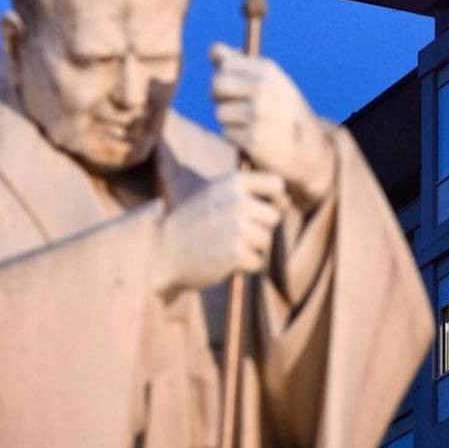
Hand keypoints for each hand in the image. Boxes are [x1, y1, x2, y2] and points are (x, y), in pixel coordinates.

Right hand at [153, 170, 285, 296]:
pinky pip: (258, 262)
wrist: (161, 253)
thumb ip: (249, 193)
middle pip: (274, 217)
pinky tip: (223, 260)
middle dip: (258, 228)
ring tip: (223, 245)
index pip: (277, 184)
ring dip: (250, 248)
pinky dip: (244, 266)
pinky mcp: (237, 253)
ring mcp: (238, 227)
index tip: (253, 209)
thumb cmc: (194, 222)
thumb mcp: (217, 195)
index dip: (272, 199)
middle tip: (229, 232)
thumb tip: (287, 201)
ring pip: (266, 241)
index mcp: (234, 181)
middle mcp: (238, 200)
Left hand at [210, 44, 335, 213]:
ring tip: (251, 125)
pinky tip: (253, 139)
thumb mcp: (270, 82)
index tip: (238, 87)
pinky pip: (226, 132)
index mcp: (269, 71)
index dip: (227, 77)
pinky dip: (236, 137)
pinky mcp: (252, 139)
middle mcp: (264, 89)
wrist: (308, 150)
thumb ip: (240, 64)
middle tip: (237, 107)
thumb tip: (213, 49)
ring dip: (230, 121)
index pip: (225, 65)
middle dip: (221, 97)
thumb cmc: (284, 112)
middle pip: (217, 85)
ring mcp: (258, 114)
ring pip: (220, 111)